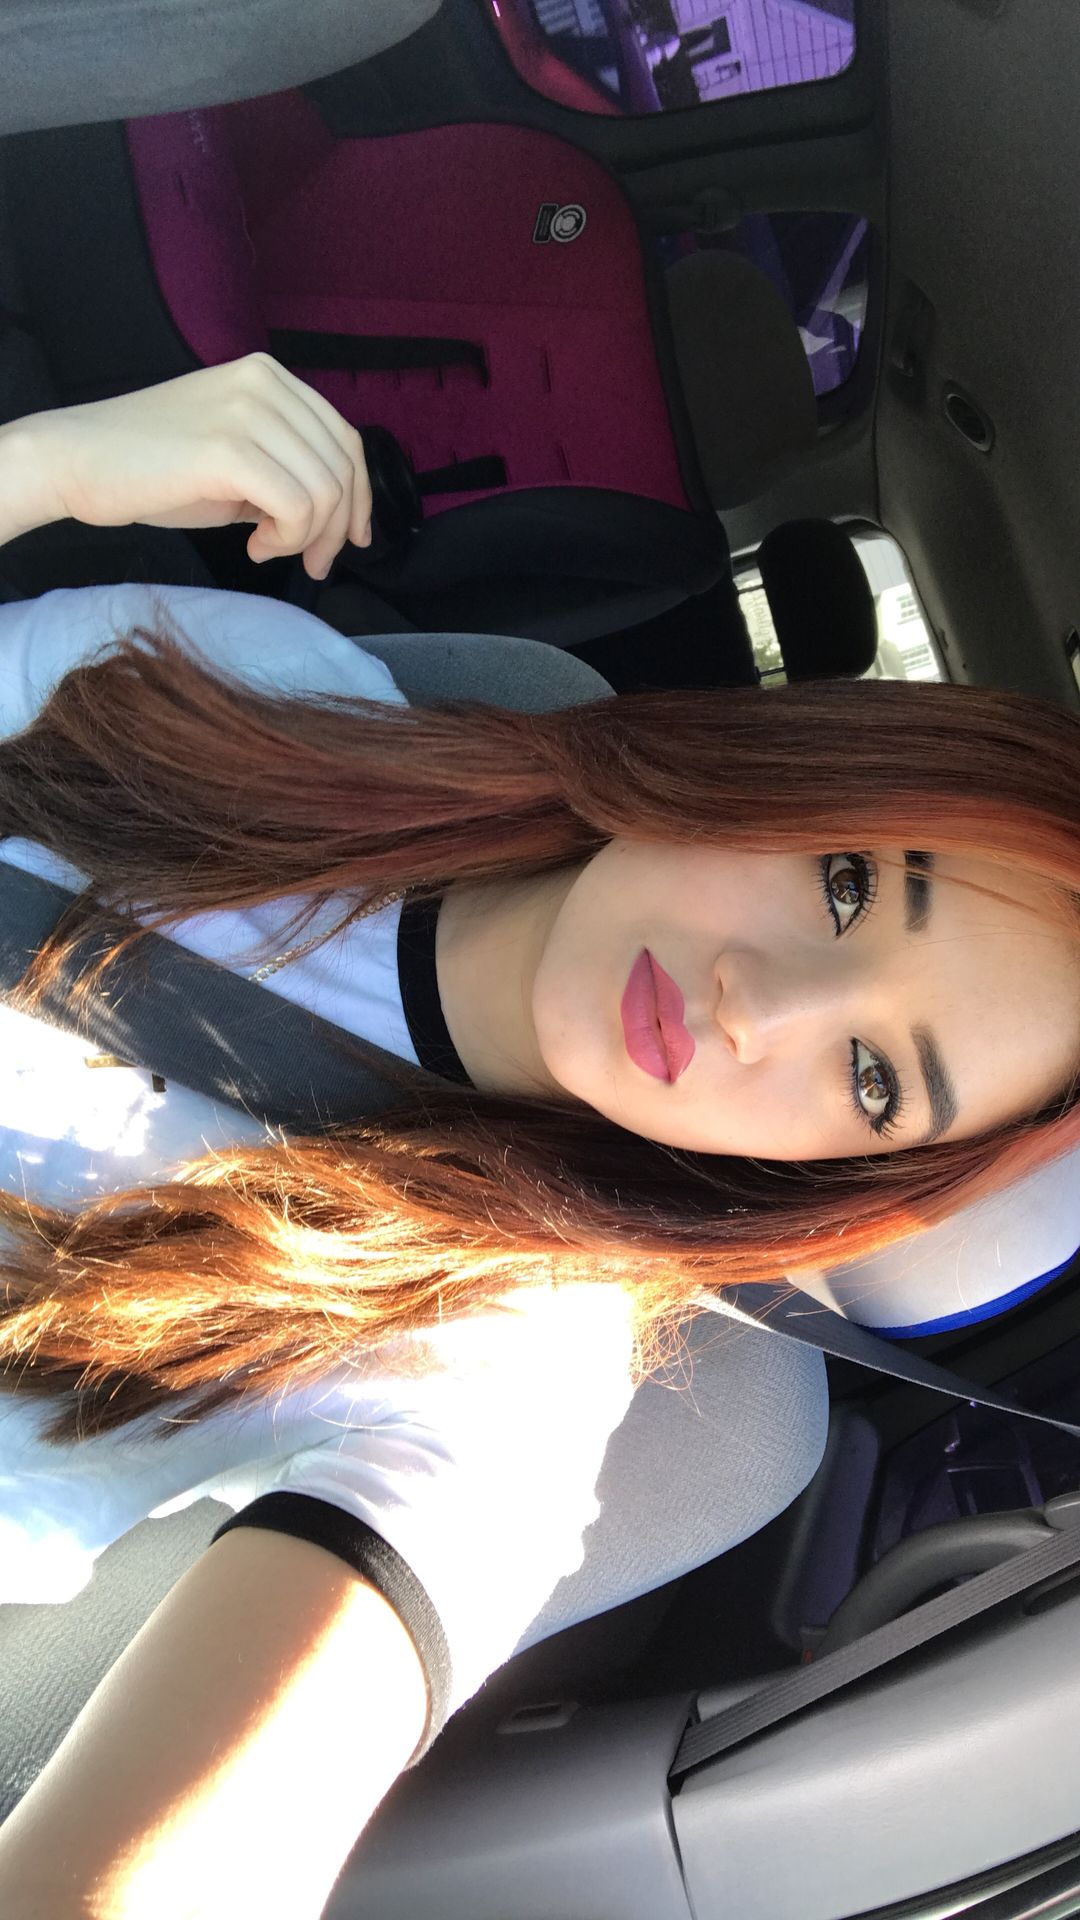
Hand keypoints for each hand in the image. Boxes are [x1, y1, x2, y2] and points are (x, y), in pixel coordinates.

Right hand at [23, 354, 372, 579]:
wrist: (80, 461)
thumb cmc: (153, 466)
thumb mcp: (236, 456)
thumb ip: (286, 467)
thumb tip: (337, 516)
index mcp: (270, 377)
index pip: (344, 439)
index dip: (359, 497)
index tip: (351, 539)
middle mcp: (265, 383)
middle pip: (342, 467)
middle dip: (337, 529)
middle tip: (312, 562)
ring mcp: (247, 412)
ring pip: (325, 492)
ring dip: (306, 538)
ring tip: (269, 548)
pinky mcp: (228, 449)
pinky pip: (297, 507)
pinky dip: (286, 540)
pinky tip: (255, 546)